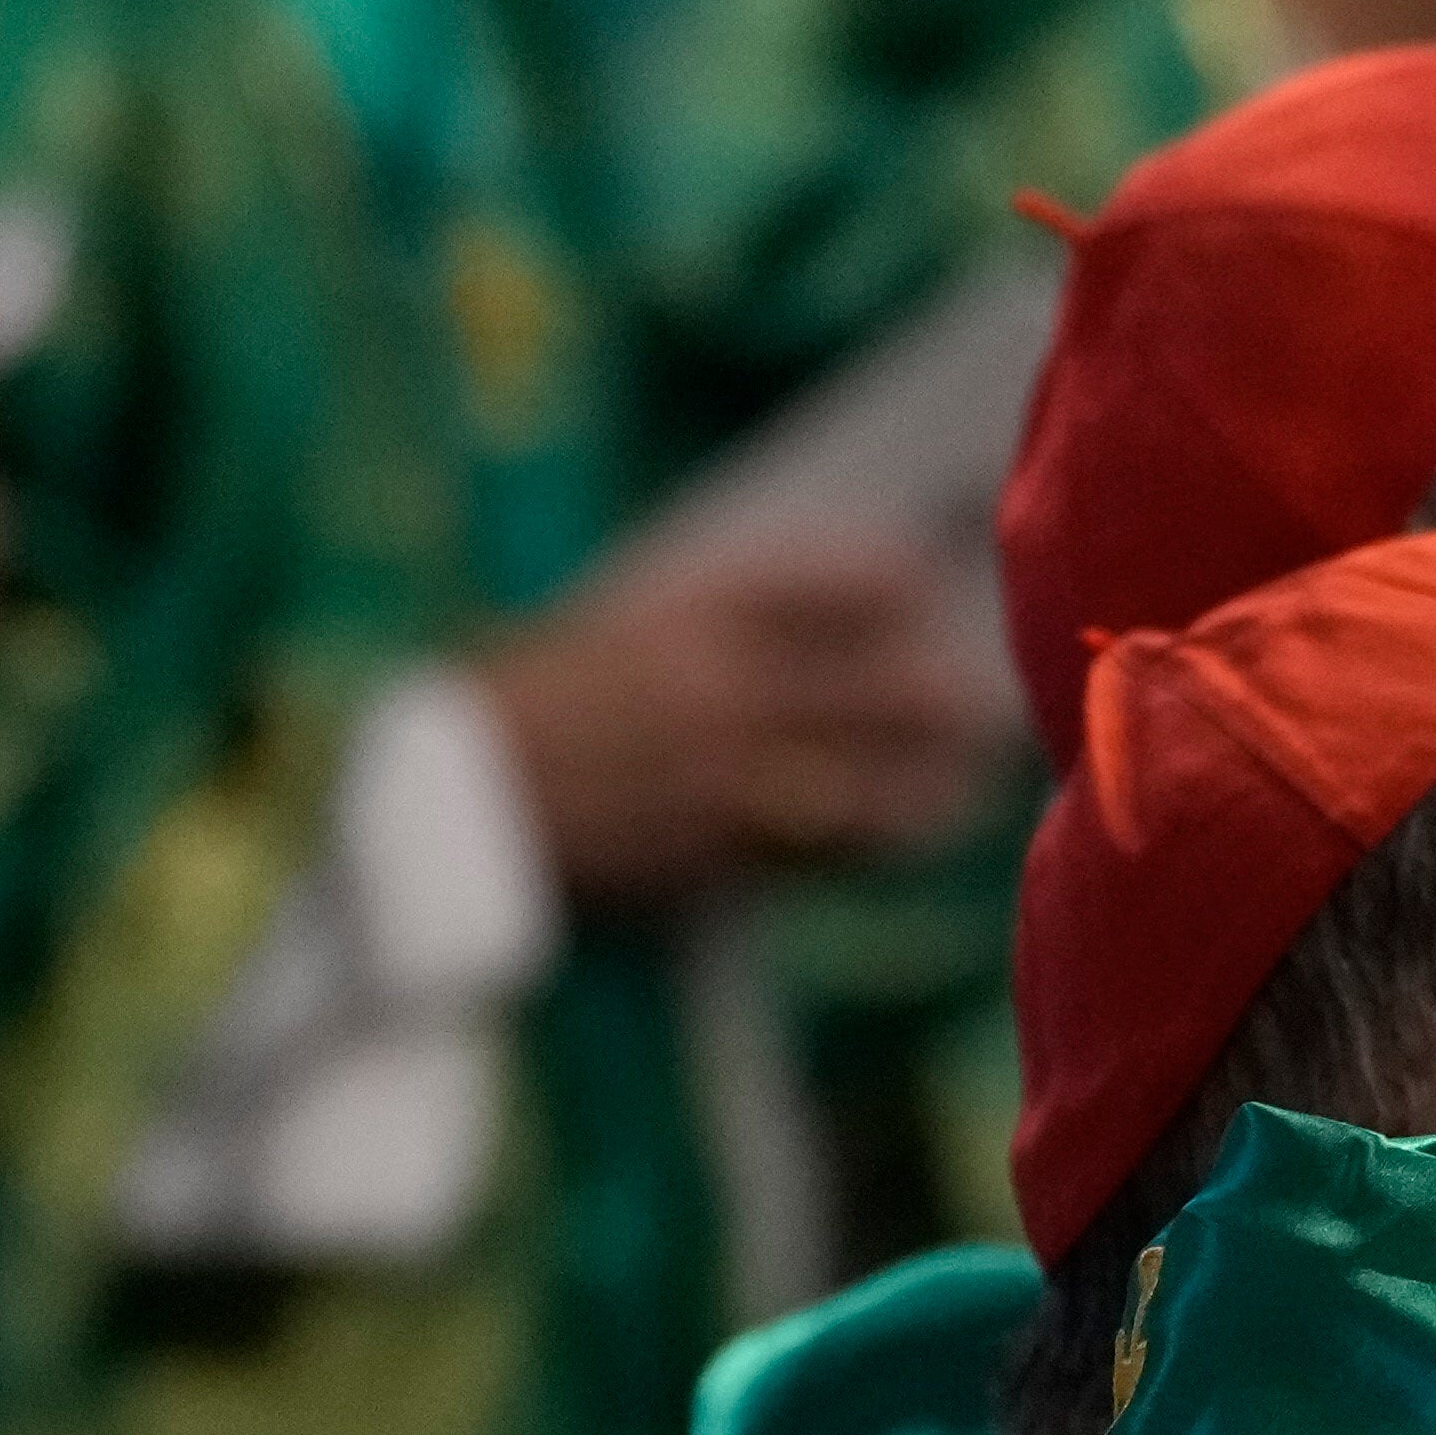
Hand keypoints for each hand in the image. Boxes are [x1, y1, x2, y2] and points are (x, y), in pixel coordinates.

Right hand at [475, 535, 1012, 909]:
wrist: (453, 802)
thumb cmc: (541, 697)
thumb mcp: (623, 616)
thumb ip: (726, 607)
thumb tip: (856, 595)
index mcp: (692, 610)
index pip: (849, 582)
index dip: (903, 586)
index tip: (926, 588)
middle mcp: (722, 687)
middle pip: (892, 687)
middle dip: (949, 692)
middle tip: (983, 691)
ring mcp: (726, 775)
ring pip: (885, 778)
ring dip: (945, 772)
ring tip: (979, 764)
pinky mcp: (721, 852)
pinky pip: (842, 845)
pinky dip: (895, 832)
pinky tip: (925, 822)